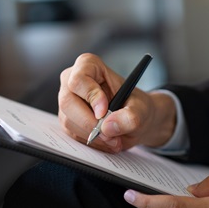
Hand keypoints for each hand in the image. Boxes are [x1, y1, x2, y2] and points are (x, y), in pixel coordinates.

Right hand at [58, 53, 175, 152]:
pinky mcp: (67, 119)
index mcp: (88, 66)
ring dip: (92, 135)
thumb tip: (109, 126)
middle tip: (111, 135)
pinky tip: (106, 140)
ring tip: (114, 139)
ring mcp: (67, 101)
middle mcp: (72, 81)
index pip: (79, 80)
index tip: (105, 112)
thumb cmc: (136, 106)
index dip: (91, 96)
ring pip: (68, 121)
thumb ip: (131, 116)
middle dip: (90, 123)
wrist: (134, 119)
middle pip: (67, 102)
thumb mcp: (141, 109)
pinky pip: (71, 134)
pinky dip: (90, 141)